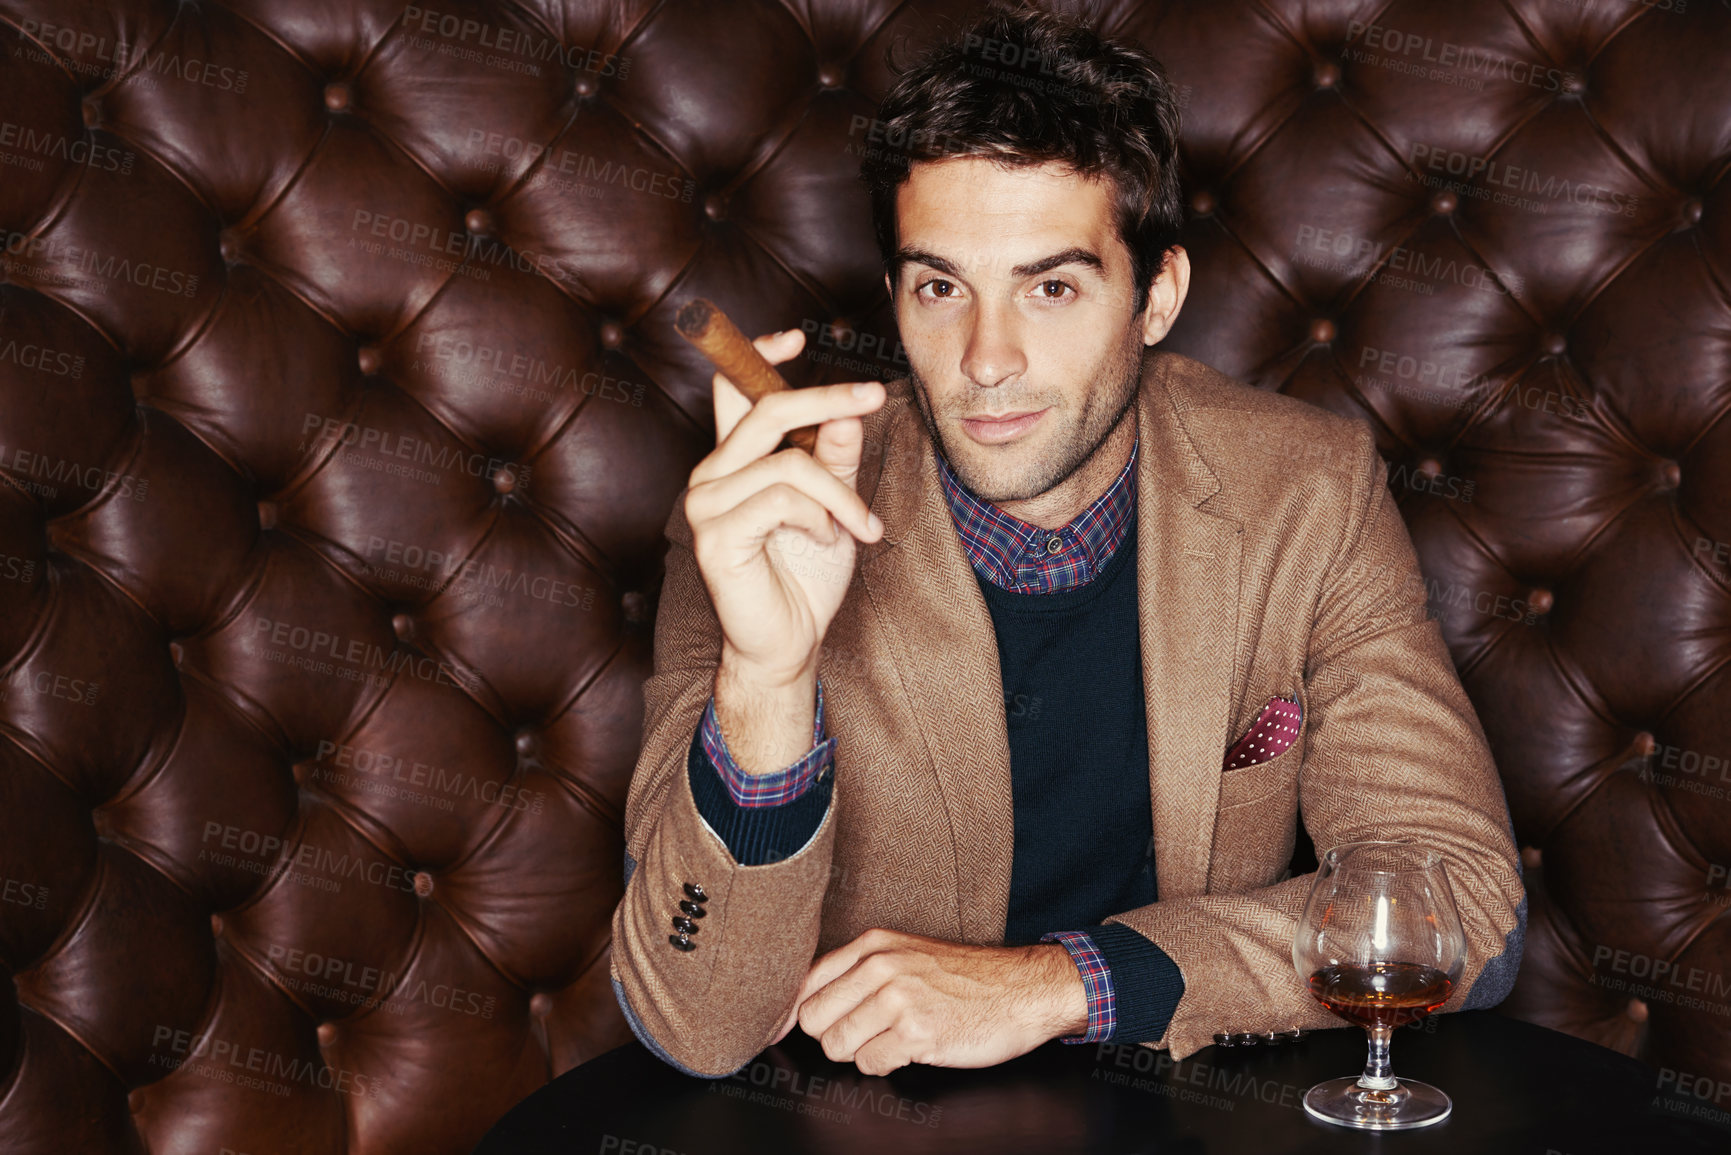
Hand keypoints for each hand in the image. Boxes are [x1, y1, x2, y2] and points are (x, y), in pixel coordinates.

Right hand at [684, 328, 886, 690]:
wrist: (789, 644)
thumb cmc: (806, 575)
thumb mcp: (834, 506)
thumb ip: (835, 459)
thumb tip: (847, 412)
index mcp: (734, 462)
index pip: (731, 391)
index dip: (756, 356)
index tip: (795, 338)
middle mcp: (711, 475)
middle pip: (765, 410)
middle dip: (826, 398)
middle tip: (874, 399)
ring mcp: (706, 504)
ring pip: (788, 463)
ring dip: (840, 494)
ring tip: (861, 526)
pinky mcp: (715, 536)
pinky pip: (781, 499)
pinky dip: (820, 517)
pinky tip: (827, 539)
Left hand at [770, 927, 1088, 1075]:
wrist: (1023, 989)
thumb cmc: (965, 977)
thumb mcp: (906, 954)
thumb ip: (858, 971)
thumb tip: (804, 1003)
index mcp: (873, 944)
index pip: (805, 983)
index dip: (797, 1014)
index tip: (805, 1028)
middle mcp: (880, 966)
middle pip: (812, 1019)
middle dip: (833, 1036)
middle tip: (866, 1034)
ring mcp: (898, 999)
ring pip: (837, 1046)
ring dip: (862, 1053)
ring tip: (893, 1040)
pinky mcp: (917, 1033)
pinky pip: (870, 1065)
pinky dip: (887, 1065)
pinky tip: (912, 1049)